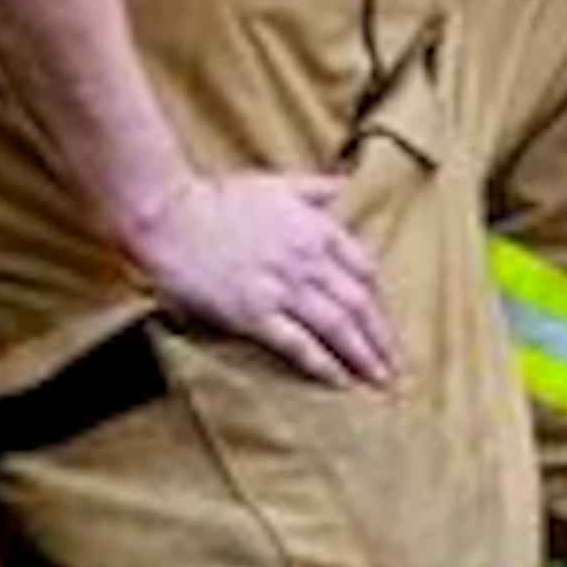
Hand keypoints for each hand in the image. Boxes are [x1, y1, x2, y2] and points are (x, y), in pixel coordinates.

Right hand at [122, 170, 396, 385]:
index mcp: (318, 229)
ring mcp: (281, 287)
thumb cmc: (217, 199)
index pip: (366, 270)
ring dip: (363, 357)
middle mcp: (307, 260)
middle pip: (360, 304)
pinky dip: (322, 364)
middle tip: (398, 369)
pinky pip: (297, 343)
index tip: (388, 327)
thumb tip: (344, 184)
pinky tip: (339, 382)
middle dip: (383, 339)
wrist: (168, 215)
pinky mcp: (252, 312)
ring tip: (379, 382)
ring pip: (337, 326)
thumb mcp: (276, 184)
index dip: (382, 303)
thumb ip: (315, 188)